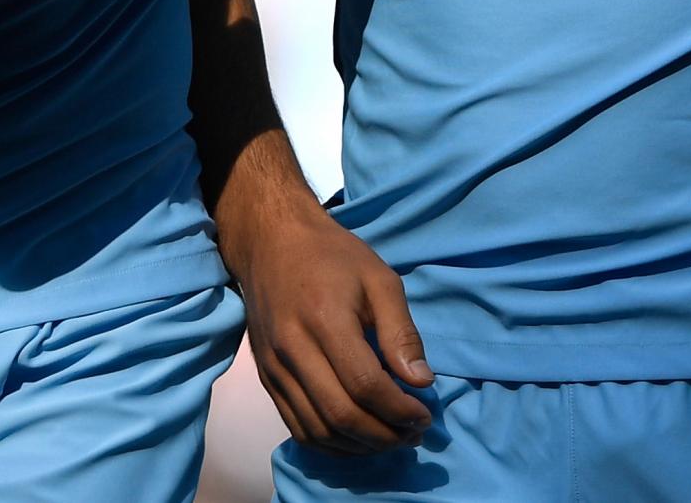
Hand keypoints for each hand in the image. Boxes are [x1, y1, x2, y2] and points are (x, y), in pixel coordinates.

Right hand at [228, 195, 433, 455]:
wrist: (272, 244)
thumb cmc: (333, 257)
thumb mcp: (380, 279)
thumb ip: (401, 332)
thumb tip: (421, 382)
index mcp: (325, 320)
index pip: (364, 384)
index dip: (398, 410)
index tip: (424, 417)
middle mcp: (293, 351)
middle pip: (339, 414)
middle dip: (383, 436)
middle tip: (413, 436)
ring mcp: (274, 370)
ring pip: (316, 429)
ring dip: (358, 446)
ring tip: (391, 441)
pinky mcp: (266, 380)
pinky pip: (296, 427)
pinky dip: (330, 444)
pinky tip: (357, 441)